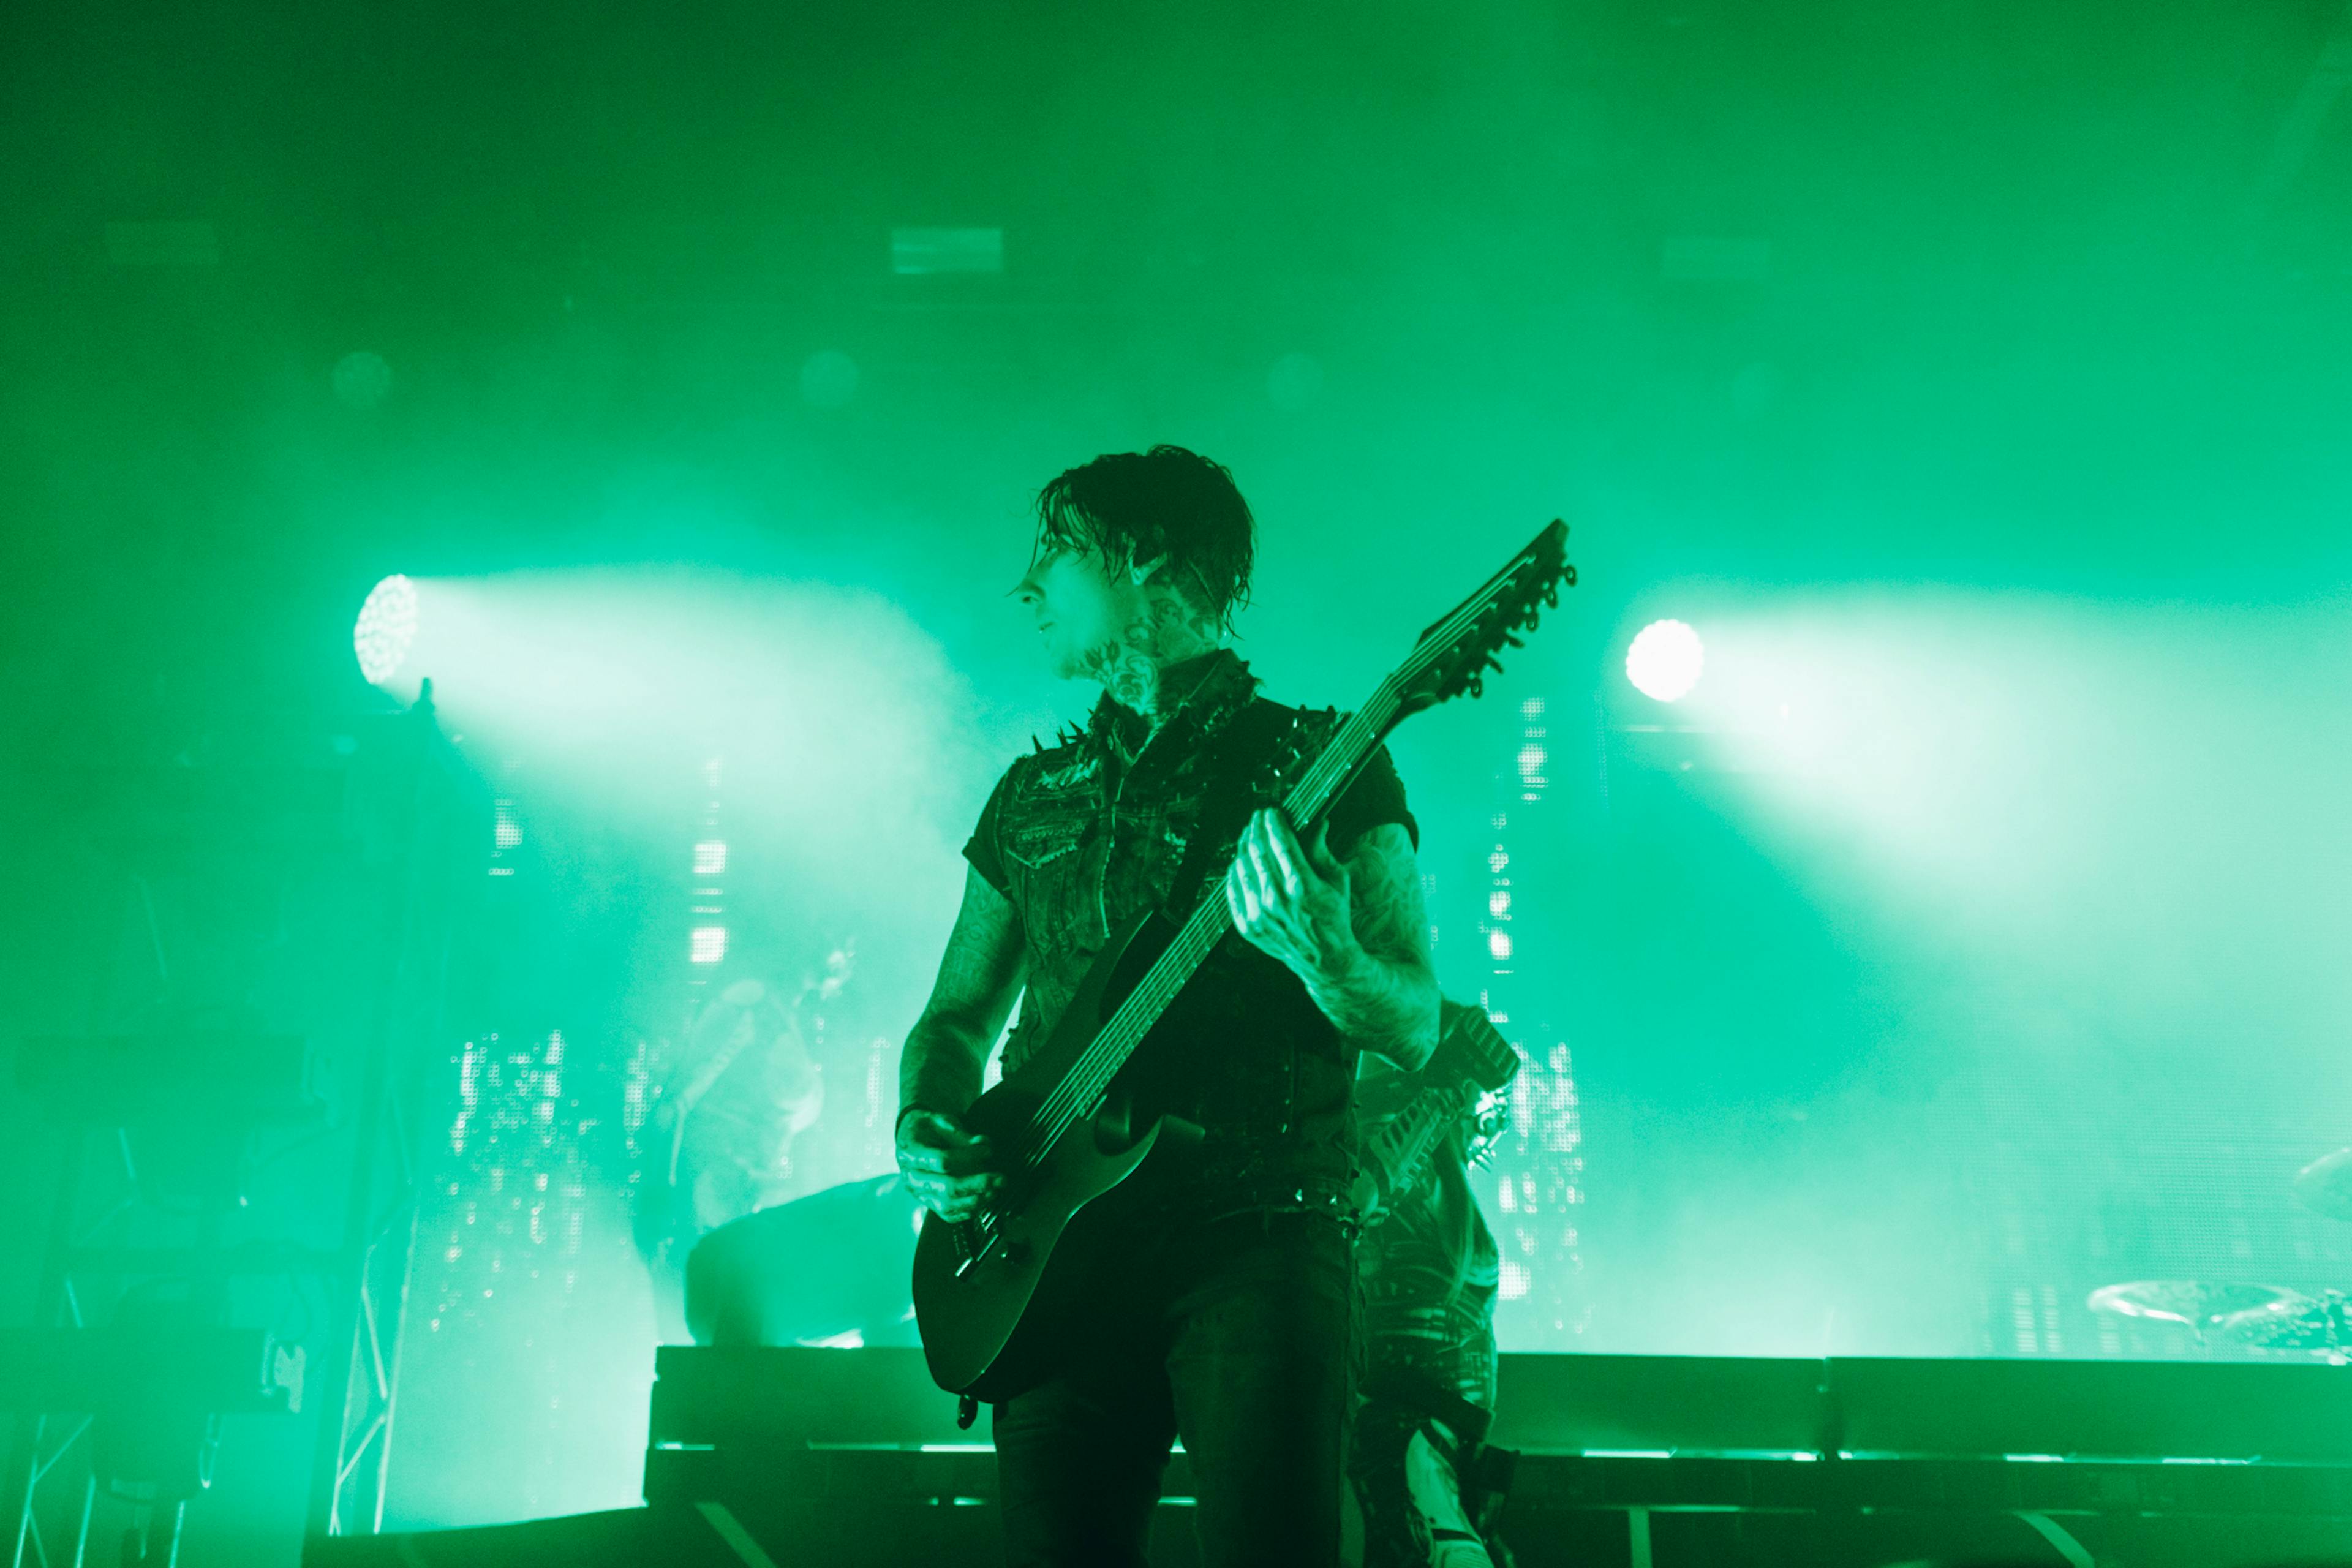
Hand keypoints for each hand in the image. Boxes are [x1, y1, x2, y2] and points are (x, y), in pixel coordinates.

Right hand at [897, 1108, 1000, 1221]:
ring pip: (948, 1205)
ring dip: (976, 1200)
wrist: (913, 1139)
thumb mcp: (941, 1120)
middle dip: (978, 1184)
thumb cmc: (927, 1129)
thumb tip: (982, 1144)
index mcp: (910, 1153)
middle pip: (946, 1188)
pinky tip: (985, 1200)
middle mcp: (911, 1177)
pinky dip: (969, 1211)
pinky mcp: (929, 1203)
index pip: (941, 1161)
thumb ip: (961, 1133)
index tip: (987, 1151)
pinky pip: (949, 1214)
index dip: (967, 1157)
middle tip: (999, 1178)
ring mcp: (919, 1193)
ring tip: (996, 1190)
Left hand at [1223, 809, 1358, 982]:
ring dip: (1243, 846)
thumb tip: (1318, 823)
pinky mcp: (1248, 926)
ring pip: (1242, 867)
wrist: (1324, 958)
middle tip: (1257, 818)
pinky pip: (1233, 890)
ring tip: (1249, 835)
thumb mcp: (1338, 881)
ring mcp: (1259, 915)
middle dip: (1256, 828)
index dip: (1273, 822)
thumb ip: (1322, 851)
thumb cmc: (1333, 917)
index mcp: (1302, 886)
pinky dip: (1234, 872)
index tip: (1272, 811)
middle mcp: (1277, 900)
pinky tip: (1240, 861)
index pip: (1280, 842)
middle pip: (1258, 851)